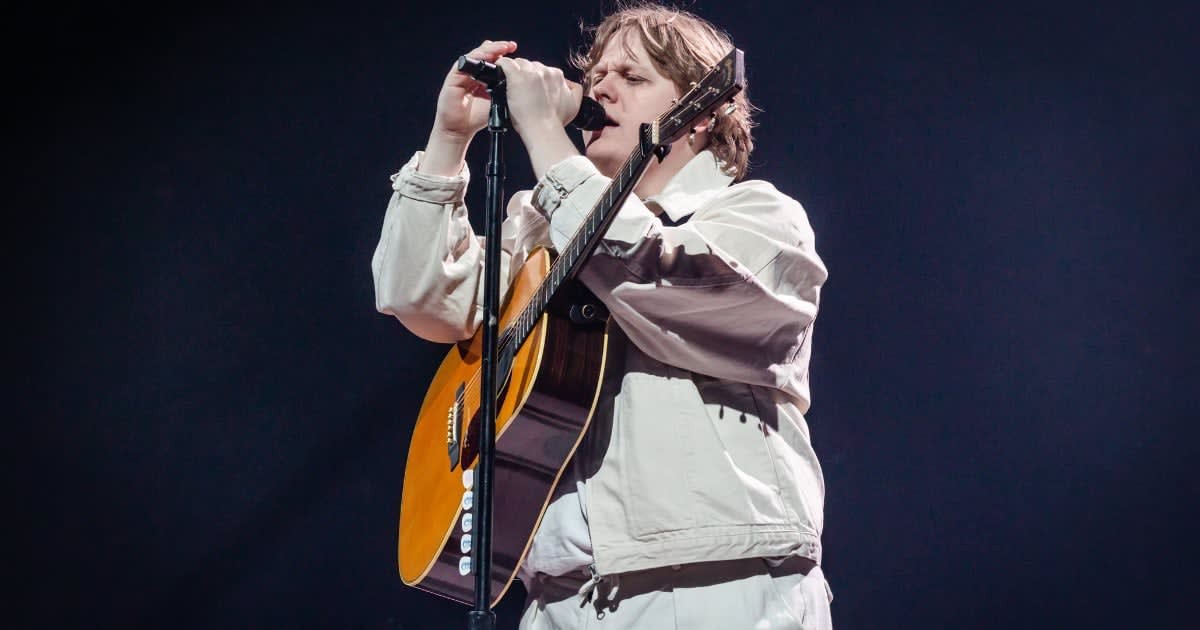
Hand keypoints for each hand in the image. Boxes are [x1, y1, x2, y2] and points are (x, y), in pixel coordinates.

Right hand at [420, 40, 515, 175]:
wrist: (460, 130)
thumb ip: (505, 91)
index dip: (503, 54)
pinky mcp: (452, 79)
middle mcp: (472, 73)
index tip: (514, 49)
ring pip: (474, 56)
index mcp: (483, 77)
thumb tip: (523, 82)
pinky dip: (473, 59)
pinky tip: (484, 57)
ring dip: (487, 51)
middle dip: (498, 48)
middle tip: (509, 45)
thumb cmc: (477, 117)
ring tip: (499, 48)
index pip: (493, 60)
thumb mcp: (497, 102)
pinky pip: (462, 64)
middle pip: (485, 54)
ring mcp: (462, 75)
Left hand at [493, 57, 582, 135]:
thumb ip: (575, 90)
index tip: (533, 88)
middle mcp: (545, 71)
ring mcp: (530, 73)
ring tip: (512, 87)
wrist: (544, 129)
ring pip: (519, 64)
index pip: (543, 69)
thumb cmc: (555, 121)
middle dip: (526, 75)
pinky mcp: (516, 76)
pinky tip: (500, 73)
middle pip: (531, 65)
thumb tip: (570, 84)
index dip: (537, 78)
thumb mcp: (574, 104)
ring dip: (515, 73)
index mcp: (557, 76)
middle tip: (523, 90)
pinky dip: (502, 66)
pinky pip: (506, 63)